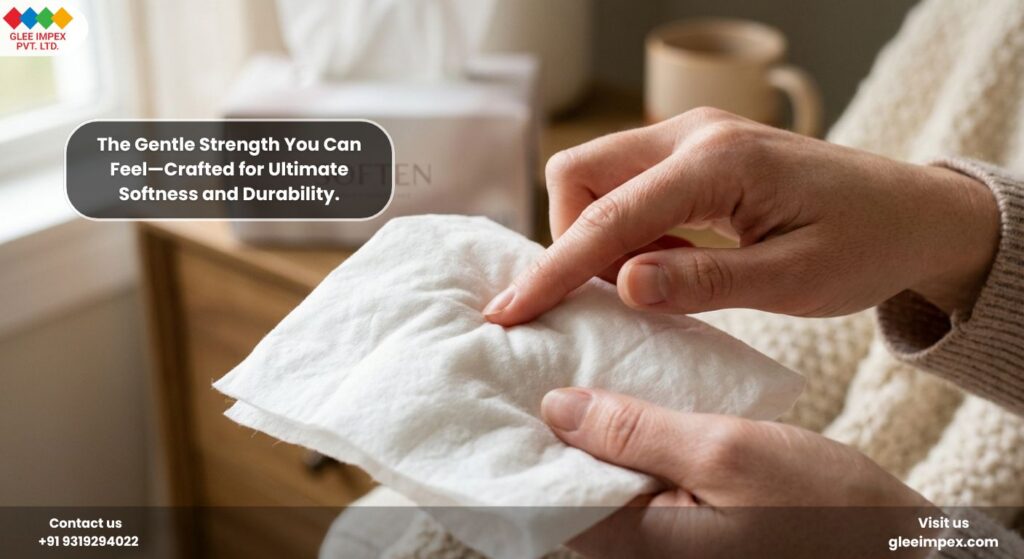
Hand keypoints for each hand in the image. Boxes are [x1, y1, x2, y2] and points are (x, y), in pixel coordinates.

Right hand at [484, 108, 999, 323]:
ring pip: (598, 177)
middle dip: (571, 239)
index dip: (552, 269)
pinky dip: (626, 229)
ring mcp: (692, 136)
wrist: (913, 212)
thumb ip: (705, 281)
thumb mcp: (793, 279)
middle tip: (607, 297)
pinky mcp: (696, 153)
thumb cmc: (865, 245)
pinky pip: (630, 185)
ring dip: (599, 236)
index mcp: (718, 161)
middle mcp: (694, 133)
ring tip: (645, 285)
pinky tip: (665, 264)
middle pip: (581, 173)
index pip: (608, 215)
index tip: (508, 310)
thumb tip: (623, 286)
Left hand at [541, 388, 939, 557]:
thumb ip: (636, 433)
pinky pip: (631, 482)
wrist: (893, 546)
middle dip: (541, 434)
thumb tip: (555, 407)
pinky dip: (617, 441)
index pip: (545, 500)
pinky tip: (613, 399)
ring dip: (578, 434)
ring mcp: (663, 539)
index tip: (492, 394)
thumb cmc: (821, 508)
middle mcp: (639, 551)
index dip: (514, 448)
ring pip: (596, 482)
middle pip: (564, 490)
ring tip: (557, 371)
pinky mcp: (684, 523)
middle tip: (520, 368)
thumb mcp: (726, 452)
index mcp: (637, 545)